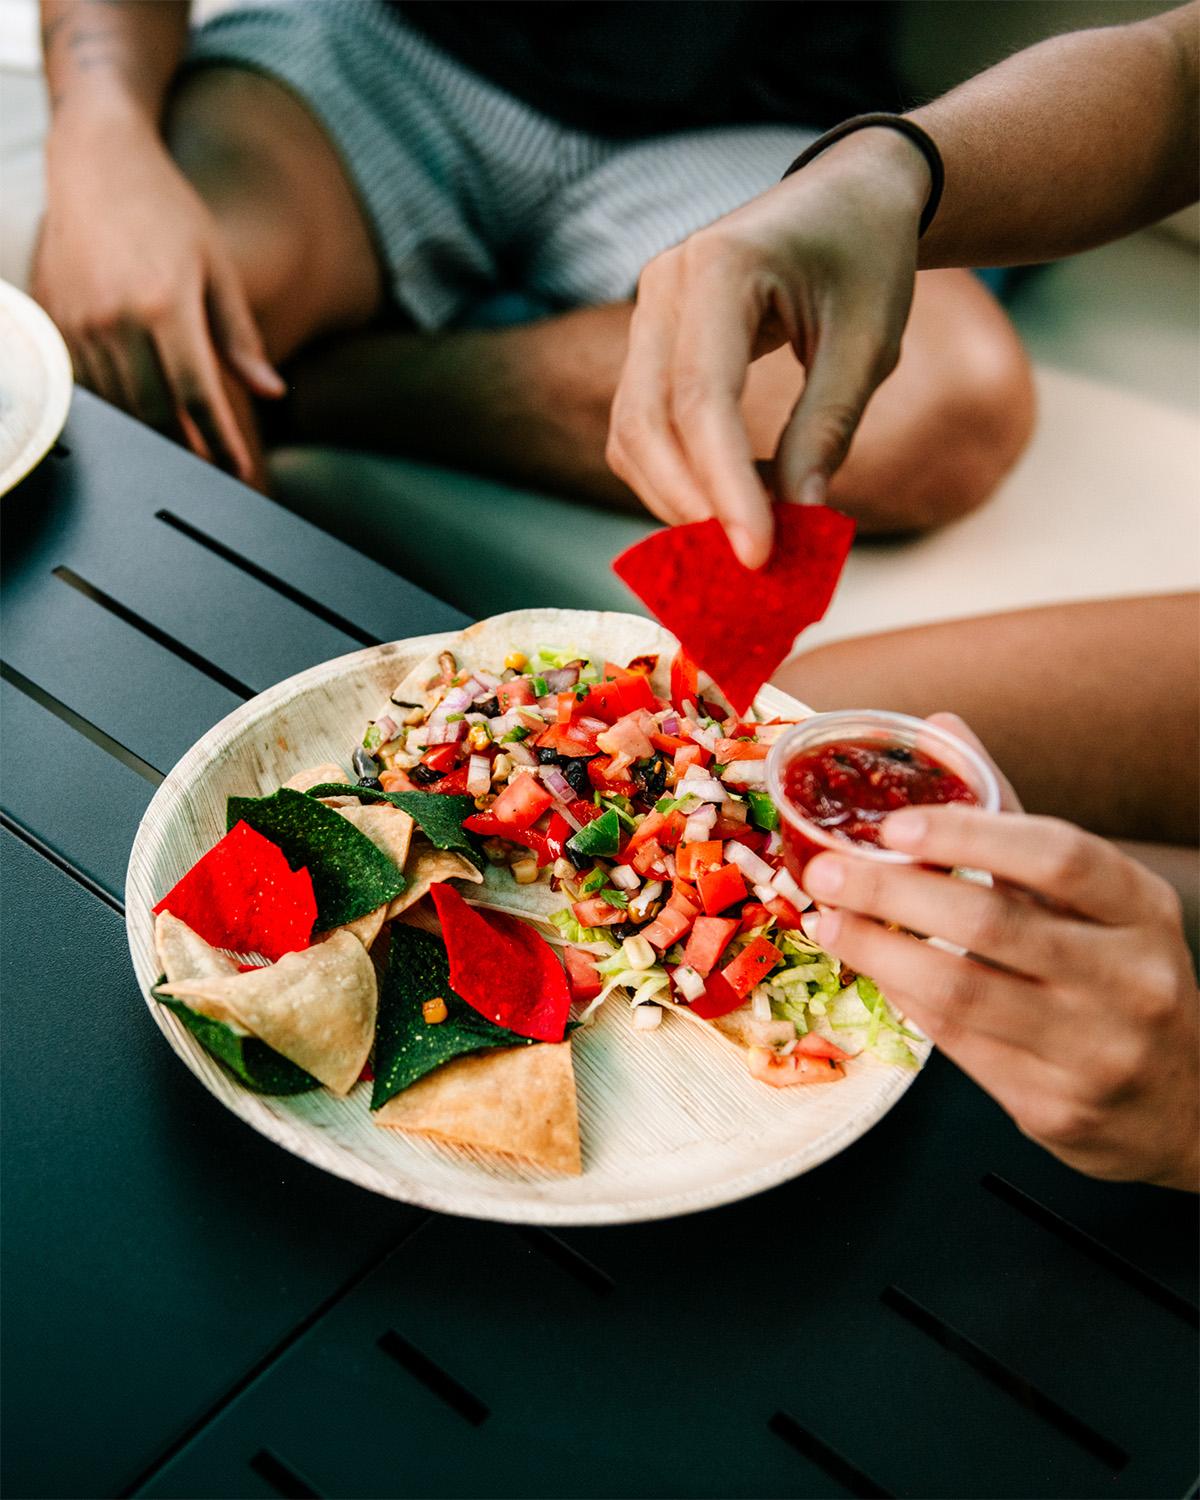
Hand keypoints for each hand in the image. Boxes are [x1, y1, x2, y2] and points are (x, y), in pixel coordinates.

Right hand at [34, 107, 283, 479]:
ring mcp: (77, 322)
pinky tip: (140, 414)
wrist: (97, 161)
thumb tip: (272, 392)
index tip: (238, 469)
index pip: (197, 396)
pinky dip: (117, 408)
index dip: (221, 441)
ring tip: (182, 449)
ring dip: (151, 435)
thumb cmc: (166, 211)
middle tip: (212, 468)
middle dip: (187, 449)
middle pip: (154, 412)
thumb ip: (240, 337)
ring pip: (117, 406)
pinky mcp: (53, 321)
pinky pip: (86, 385)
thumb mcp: (218, 268)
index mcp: (165, 305)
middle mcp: (115, 319)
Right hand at [607, 128, 928, 567]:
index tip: (758, 553)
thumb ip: (826, 427)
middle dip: (689, 505)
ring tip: (743, 540)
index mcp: (721, 266)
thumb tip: (798, 518)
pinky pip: (640, 427)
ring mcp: (647, 312)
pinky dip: (676, 477)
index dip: (724, 485)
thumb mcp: (868, 341)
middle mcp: (663, 284)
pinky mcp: (649, 342)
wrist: (848, 196)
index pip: (702, 397)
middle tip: (745, 568)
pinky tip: (730, 503)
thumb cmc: (867, 256)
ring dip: (676, 499)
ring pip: (630, 433)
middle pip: (644, 421)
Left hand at [800, 715, 1198, 1190]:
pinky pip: (958, 1044)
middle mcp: (1131, 979)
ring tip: (828, 922)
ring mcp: (1096, 1050)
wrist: (1183, 1102)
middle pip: (993, 922)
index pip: (1057, 854)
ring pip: (962, 991)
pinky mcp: (1055, 1107)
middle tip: (827, 872)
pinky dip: (906, 1000)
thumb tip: (941, 728)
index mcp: (1141, 908)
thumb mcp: (1092, 895)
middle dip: (893, 891)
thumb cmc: (1118, 974)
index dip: (969, 832)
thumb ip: (1010, 816)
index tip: (894, 823)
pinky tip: (874, 971)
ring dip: (878, 952)